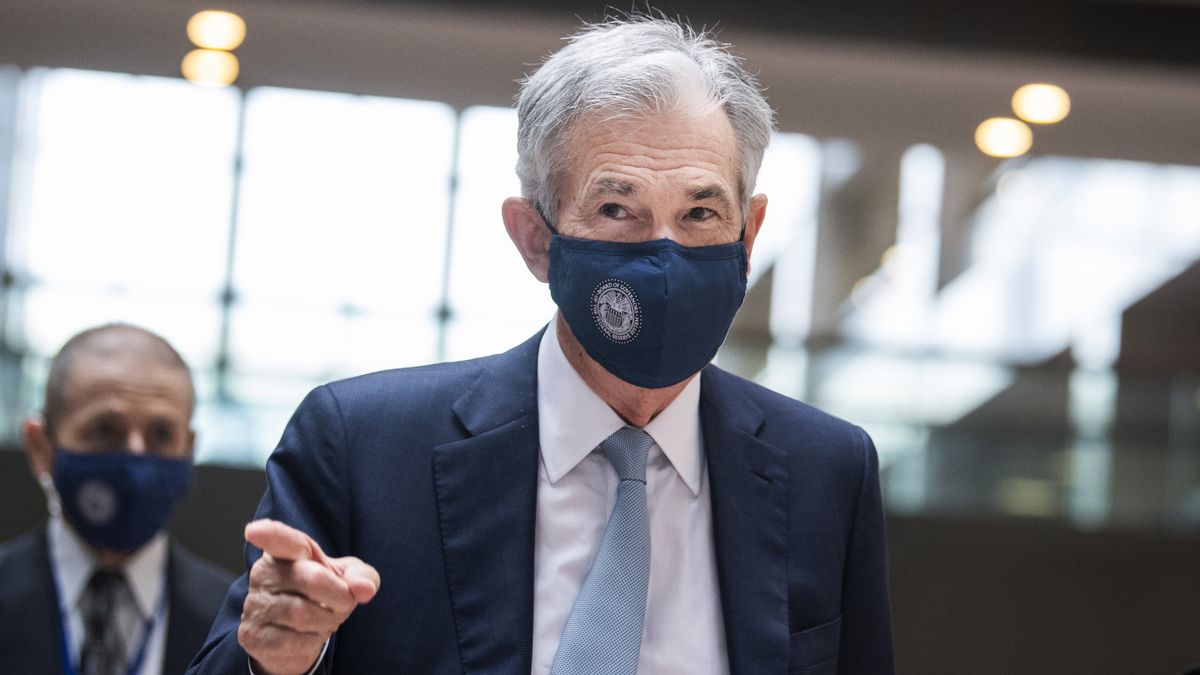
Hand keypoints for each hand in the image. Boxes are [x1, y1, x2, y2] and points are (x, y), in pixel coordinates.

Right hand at [238, 519, 379, 674]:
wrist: (295, 637)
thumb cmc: (322, 595)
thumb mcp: (348, 578)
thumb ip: (361, 575)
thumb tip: (364, 588)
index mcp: (286, 551)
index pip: (280, 540)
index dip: (269, 533)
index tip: (255, 530)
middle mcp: (264, 573)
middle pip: (311, 579)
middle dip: (340, 595)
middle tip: (345, 602)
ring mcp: (254, 604)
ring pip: (302, 614)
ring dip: (327, 621)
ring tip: (326, 619)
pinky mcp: (252, 635)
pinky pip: (291, 641)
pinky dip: (312, 641)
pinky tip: (308, 636)